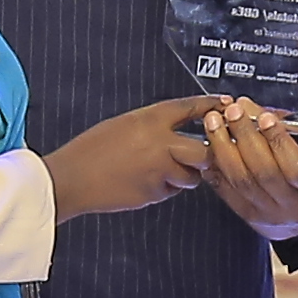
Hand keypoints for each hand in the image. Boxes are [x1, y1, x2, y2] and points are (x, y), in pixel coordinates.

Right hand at [47, 95, 221, 217]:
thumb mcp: (123, 124)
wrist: (72, 179)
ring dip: (185, 174)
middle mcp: (160, 143)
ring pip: (192, 175)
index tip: (225, 104)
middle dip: (207, 154)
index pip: (191, 108)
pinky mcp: (154, 193)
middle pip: (205, 149)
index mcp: (150, 119)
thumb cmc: (90, 151)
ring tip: (161, 170)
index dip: (210, 106)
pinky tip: (144, 182)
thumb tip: (175, 131)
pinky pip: (172, 190)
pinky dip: (166, 187)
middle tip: (202, 154)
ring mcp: (160, 170)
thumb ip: (152, 127)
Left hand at [197, 98, 297, 244]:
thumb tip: (262, 106)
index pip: (296, 168)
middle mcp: (294, 207)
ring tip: (214, 122)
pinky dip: (215, 167)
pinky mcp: (249, 217)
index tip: (265, 117)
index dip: (279, 141)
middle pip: (264, 172)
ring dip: (224, 148)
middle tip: (233, 112)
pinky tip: (209, 147)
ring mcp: (269, 215)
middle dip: (245, 137)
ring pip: (241, 181)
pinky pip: (226, 191)